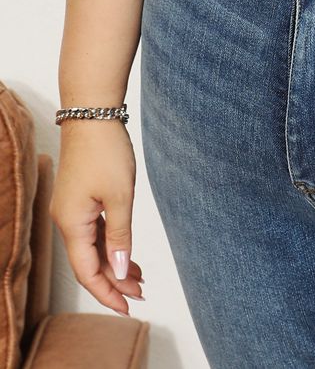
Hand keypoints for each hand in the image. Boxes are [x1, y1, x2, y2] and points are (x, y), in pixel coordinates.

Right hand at [50, 121, 145, 314]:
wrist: (92, 113)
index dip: (107, 293)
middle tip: (140, 294)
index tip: (128, 307)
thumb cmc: (105, 150)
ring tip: (139, 278)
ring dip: (114, 263)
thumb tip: (118, 269)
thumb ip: (120, 235)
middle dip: (114, 281)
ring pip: (92, 247)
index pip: (87, 272)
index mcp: (72, 224)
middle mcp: (67, 220)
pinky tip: (126, 251)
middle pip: (89, 262)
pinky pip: (94, 231)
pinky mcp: (80, 198)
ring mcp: (72, 209)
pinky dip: (111, 243)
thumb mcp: (120, 195)